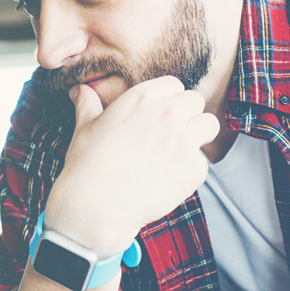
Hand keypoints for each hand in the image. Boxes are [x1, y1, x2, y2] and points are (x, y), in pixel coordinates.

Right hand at [46, 76, 218, 254]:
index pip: (175, 85)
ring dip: (198, 136)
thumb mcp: (85, 126)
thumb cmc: (87, 164)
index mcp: (144, 97)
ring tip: (178, 154)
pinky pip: (203, 162)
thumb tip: (79, 90)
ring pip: (210, 125)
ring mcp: (185, 140)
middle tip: (170, 136)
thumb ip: (88, 103)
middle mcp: (169, 113)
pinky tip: (168, 180)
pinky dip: (190, 171)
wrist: (96, 205)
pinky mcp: (194, 168)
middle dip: (187, 115)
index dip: (169, 100)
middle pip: (196, 101)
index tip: (159, 116)